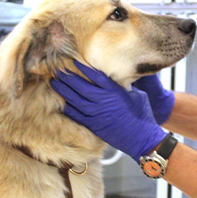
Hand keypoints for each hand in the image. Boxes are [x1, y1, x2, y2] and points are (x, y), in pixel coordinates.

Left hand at [51, 61, 167, 161]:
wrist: (141, 136)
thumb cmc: (142, 114)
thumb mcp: (136, 94)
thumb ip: (124, 87)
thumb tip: (119, 78)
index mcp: (114, 90)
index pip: (95, 75)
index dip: (84, 67)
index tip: (74, 61)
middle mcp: (103, 100)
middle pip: (81, 86)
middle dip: (68, 77)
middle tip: (57, 70)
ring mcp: (97, 113)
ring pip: (75, 99)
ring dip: (63, 90)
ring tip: (54, 82)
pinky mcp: (93, 125)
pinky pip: (76, 115)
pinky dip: (67, 108)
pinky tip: (61, 102)